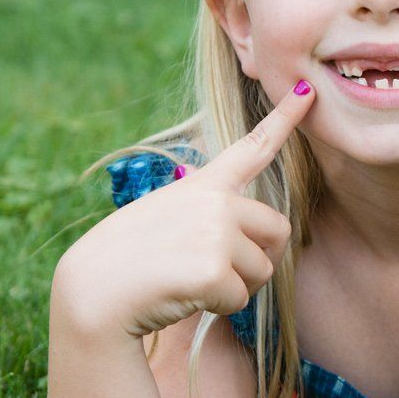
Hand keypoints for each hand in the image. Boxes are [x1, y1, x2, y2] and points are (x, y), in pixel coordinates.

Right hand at [53, 80, 315, 339]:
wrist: (92, 292)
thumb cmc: (127, 258)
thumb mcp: (165, 213)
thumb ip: (205, 209)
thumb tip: (241, 219)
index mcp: (204, 184)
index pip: (253, 147)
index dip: (285, 117)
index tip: (306, 89)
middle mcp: (216, 201)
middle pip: (278, 232)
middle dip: (259, 258)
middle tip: (217, 272)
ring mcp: (217, 231)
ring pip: (263, 270)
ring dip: (236, 286)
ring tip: (189, 282)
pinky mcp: (215, 269)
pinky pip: (241, 298)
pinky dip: (218, 307)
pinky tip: (182, 297)